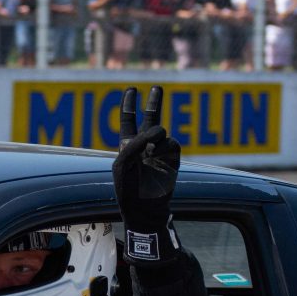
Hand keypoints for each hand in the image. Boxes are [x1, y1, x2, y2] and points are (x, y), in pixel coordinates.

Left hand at [112, 86, 180, 265]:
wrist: (145, 209)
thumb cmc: (128, 188)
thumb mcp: (123, 163)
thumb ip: (137, 142)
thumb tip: (161, 130)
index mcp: (128, 145)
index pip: (128, 120)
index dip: (129, 105)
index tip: (131, 90)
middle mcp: (144, 146)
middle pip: (150, 118)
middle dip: (154, 102)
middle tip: (156, 87)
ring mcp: (160, 151)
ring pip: (162, 132)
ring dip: (155, 139)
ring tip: (149, 155)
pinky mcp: (173, 159)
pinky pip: (171, 144)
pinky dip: (164, 150)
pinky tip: (159, 160)